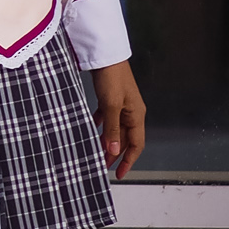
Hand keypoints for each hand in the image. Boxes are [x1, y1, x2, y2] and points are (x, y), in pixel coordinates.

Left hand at [91, 60, 145, 179]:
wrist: (105, 55)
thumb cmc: (112, 77)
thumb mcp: (111, 106)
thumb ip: (111, 129)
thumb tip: (112, 150)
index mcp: (137, 115)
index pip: (136, 144)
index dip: (128, 160)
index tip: (118, 173)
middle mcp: (131, 112)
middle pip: (124, 139)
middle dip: (113, 153)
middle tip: (101, 165)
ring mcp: (121, 105)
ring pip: (114, 129)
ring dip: (105, 141)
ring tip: (94, 152)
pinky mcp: (110, 99)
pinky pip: (107, 118)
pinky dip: (100, 125)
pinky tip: (91, 129)